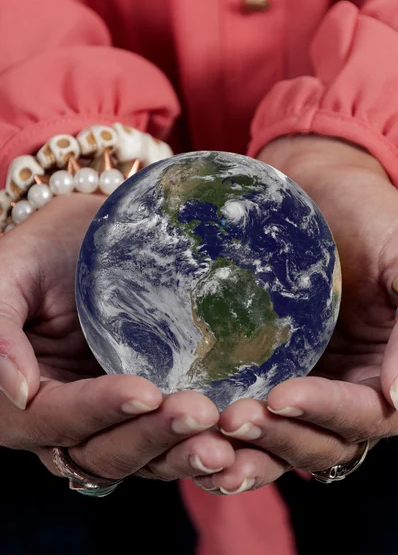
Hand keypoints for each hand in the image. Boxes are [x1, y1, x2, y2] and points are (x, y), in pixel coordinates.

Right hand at [0, 194, 233, 481]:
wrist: (87, 238)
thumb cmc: (45, 248)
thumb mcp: (9, 274)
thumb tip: (18, 392)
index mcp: (16, 398)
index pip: (55, 417)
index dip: (98, 410)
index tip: (146, 392)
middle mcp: (59, 420)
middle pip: (100, 450)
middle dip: (151, 437)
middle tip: (201, 414)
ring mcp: (102, 419)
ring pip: (137, 458)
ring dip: (179, 454)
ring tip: (224, 444)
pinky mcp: (138, 410)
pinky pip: (161, 443)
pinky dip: (192, 450)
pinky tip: (232, 448)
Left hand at [193, 136, 397, 493]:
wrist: (316, 190)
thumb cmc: (368, 217)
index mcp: (385, 369)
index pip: (366, 414)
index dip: (327, 411)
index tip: (280, 395)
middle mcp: (348, 386)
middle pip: (322, 441)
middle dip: (281, 436)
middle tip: (234, 417)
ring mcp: (306, 381)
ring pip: (285, 440)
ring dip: (252, 448)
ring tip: (212, 438)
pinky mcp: (265, 371)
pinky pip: (253, 413)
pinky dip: (230, 434)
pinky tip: (195, 434)